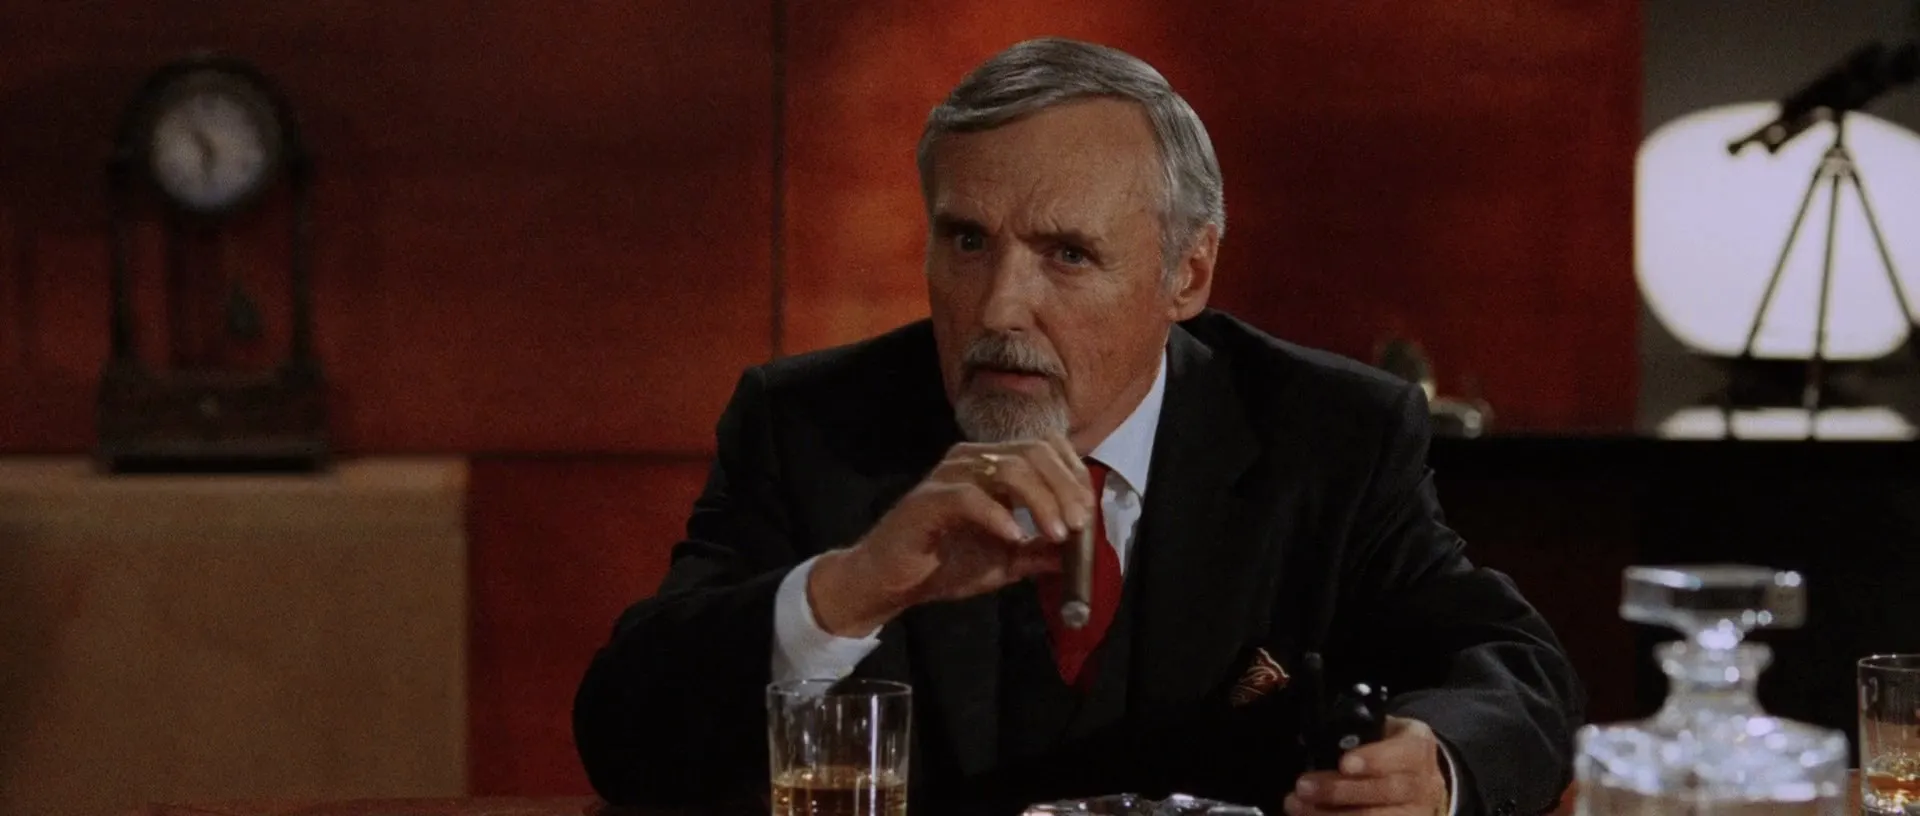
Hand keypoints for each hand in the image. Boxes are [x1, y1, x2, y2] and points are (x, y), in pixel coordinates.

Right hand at [808, 435, 1095, 635]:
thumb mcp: (1004, 561)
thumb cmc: (944, 564)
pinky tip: (1013, 536)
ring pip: (1008, 468)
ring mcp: (949, 474)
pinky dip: (997, 515)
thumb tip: (1081, 552)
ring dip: (1040, 501)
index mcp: (992, 465)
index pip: (1044, 448)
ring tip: (1055, 534)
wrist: (891, 582)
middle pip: (1033, 452)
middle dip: (1063, 488)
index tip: (1087, 514)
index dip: (1072, 475)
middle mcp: (972, 459)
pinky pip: (969, 496)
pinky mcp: (928, 499)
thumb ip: (1039, 552)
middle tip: (1078, 525)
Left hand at [1286, 717, 1450, 815]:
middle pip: (1386, 791)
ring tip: (1297, 806)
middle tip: (1302, 787)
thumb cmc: (1387, 748)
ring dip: (1331, 814)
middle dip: (1340, 791)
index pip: (1403, 753)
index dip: (1373, 760)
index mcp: (1418, 747)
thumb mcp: (1381, 730)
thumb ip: (1356, 734)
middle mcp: (1424, 783)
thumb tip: (1314, 739)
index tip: (1344, 763)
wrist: (1416, 778)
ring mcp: (1417, 812)